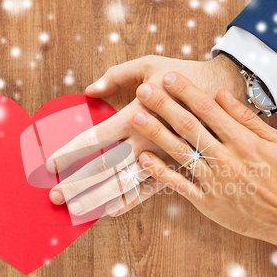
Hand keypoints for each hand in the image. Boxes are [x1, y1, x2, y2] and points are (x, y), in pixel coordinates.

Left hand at [47, 54, 246, 217]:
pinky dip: (129, 202)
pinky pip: (149, 191)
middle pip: (104, 169)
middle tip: (53, 197)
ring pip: (124, 186)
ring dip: (97, 200)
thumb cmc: (186, 75)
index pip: (93, 139)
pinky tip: (110, 212)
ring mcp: (161, 159)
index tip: (49, 164)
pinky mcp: (176, 168)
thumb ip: (116, 76)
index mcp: (136, 115)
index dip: (69, 152)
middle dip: (76, 184)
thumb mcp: (150, 64)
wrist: (226, 92)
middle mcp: (146, 141)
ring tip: (75, 211)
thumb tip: (88, 90)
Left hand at [129, 71, 276, 257]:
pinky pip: (180, 185)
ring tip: (137, 117)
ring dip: (156, 133)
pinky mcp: (207, 202)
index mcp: (243, 140)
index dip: (187, 91)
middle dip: (164, 106)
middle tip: (144, 89)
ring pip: (180, 153)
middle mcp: (226, 158)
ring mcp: (215, 181)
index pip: (209, 110)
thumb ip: (246, 118)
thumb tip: (221, 93)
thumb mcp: (274, 141)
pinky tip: (143, 159)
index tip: (169, 77)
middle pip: (189, 127)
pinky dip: (160, 173)